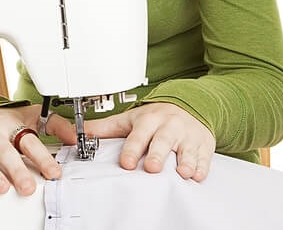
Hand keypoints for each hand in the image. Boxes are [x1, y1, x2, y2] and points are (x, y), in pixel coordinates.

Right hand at [0, 105, 76, 194]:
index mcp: (13, 126)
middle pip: (6, 151)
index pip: (30, 142)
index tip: (54, 173)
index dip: (42, 158)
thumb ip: (55, 125)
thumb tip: (76, 136)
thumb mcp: (29, 116)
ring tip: (1, 188)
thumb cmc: (1, 120)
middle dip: (17, 170)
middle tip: (27, 187)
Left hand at [81, 102, 214, 180]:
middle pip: (163, 141)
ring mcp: (187, 136)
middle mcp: (168, 127)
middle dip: (158, 154)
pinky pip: (204, 156)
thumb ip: (104, 128)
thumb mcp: (129, 119)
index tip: (127, 162)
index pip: (139, 135)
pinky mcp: (203, 145)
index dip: (132, 149)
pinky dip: (203, 166)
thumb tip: (78, 133)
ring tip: (183, 173)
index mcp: (149, 120)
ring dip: (185, 161)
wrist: (189, 106)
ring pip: (186, 149)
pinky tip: (198, 175)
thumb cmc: (155, 117)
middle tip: (152, 168)